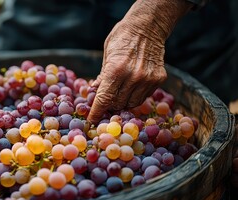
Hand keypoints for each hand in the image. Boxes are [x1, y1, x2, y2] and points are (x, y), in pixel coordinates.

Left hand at [87, 0, 192, 123]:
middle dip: (109, 106)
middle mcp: (133, 77)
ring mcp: (147, 79)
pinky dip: (135, 96)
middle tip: (106, 102)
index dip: (97, 112)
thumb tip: (94, 91)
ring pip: (131, 103)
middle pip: (118, 104)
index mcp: (116, 70)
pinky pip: (143, 97)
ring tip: (118, 94)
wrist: (148, 26)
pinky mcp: (159, 79)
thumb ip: (102, 76)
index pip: (104, 99)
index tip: (92, 121)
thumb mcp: (107, 54)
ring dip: (123, 102)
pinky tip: (131, 88)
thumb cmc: (122, 38)